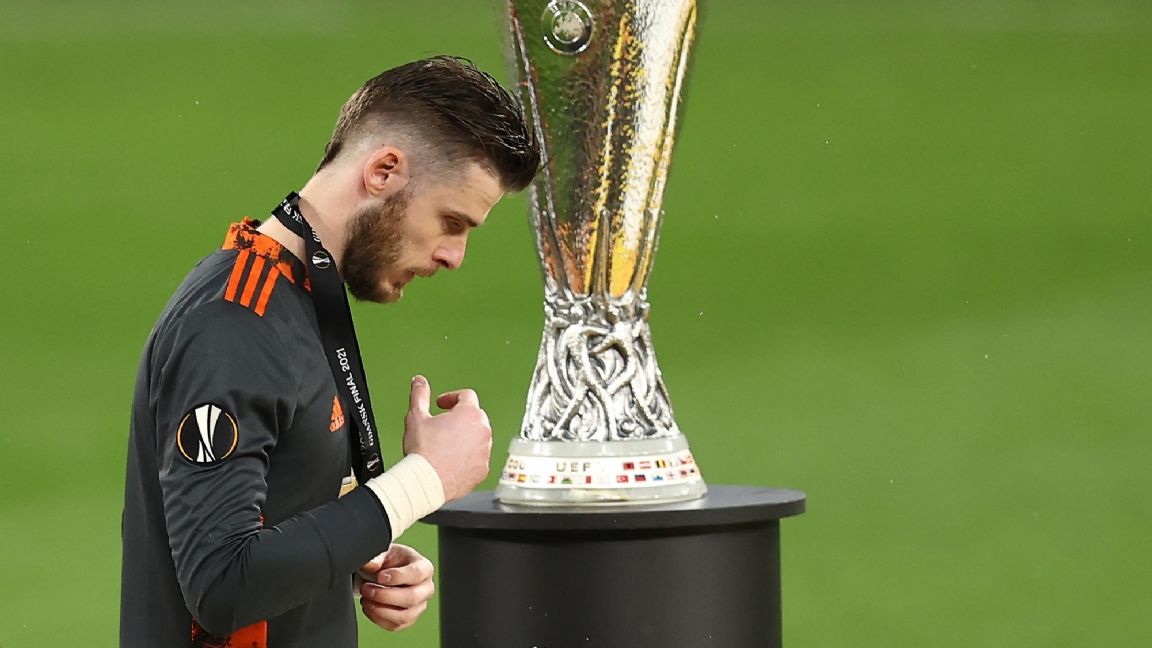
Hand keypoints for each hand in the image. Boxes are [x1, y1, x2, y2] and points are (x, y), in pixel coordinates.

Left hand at [358, 544, 435, 631]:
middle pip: (411, 598)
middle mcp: (426, 588)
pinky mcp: (408, 619)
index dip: (397, 577)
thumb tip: (370, 564)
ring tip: (366, 599)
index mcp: (424, 568)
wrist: (385, 573)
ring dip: (380, 610)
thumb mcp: (385, 552)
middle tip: (366, 589)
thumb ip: (377, 556)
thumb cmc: (390, 561)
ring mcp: (419, 606)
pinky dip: (378, 619)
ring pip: (404, 616)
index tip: (379, 576)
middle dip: (385, 595)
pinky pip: (395, 626)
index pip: (416, 574)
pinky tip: (369, 607)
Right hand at [404, 375, 491, 500]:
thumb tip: (419, 381)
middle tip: (442, 424)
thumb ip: (419, 394)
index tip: (441, 404)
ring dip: (465, 437)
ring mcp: (485, 451)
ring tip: (445, 444)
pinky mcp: (483, 469)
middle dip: (460, 417)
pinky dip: (468, 456)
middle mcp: (482, 431)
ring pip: (478, 437)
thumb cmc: (423, 452)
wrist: (427, 482)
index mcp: (469, 414)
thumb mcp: (416, 417)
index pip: (466, 395)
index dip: (451, 398)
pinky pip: (478, 457)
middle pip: (475, 415)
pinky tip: (451, 460)